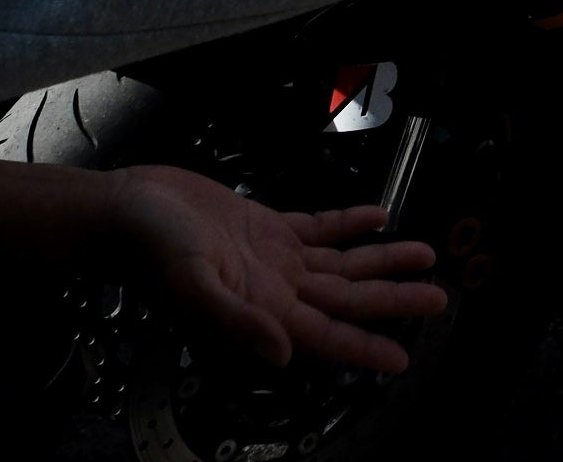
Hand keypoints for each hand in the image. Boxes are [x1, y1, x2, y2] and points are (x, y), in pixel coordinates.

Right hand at [105, 165, 443, 374]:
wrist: (125, 207)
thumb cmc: (148, 248)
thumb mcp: (192, 286)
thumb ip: (238, 322)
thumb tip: (282, 355)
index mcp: (261, 307)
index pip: (327, 334)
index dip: (365, 345)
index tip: (402, 356)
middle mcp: (274, 287)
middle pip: (347, 298)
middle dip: (393, 299)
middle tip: (437, 298)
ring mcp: (273, 258)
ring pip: (342, 265)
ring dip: (382, 262)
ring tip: (424, 256)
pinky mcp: (265, 227)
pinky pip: (319, 229)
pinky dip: (350, 225)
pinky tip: (377, 218)